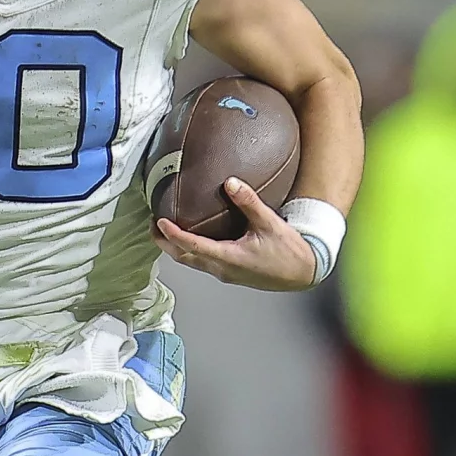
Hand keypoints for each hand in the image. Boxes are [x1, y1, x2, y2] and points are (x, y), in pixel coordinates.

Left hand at [154, 177, 319, 291]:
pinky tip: (190, 237)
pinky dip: (189, 249)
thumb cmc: (288, 251)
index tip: (158, 222)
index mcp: (229, 258)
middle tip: (152, 225)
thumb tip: (230, 182)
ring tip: (164, 230)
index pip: (192, 246)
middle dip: (164, 243)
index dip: (173, 234)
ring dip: (175, 247)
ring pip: (191, 261)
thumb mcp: (270, 223)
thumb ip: (249, 202)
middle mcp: (222, 269)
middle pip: (184, 257)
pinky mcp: (230, 273)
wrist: (303, 273)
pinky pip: (202, 262)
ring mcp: (225, 273)